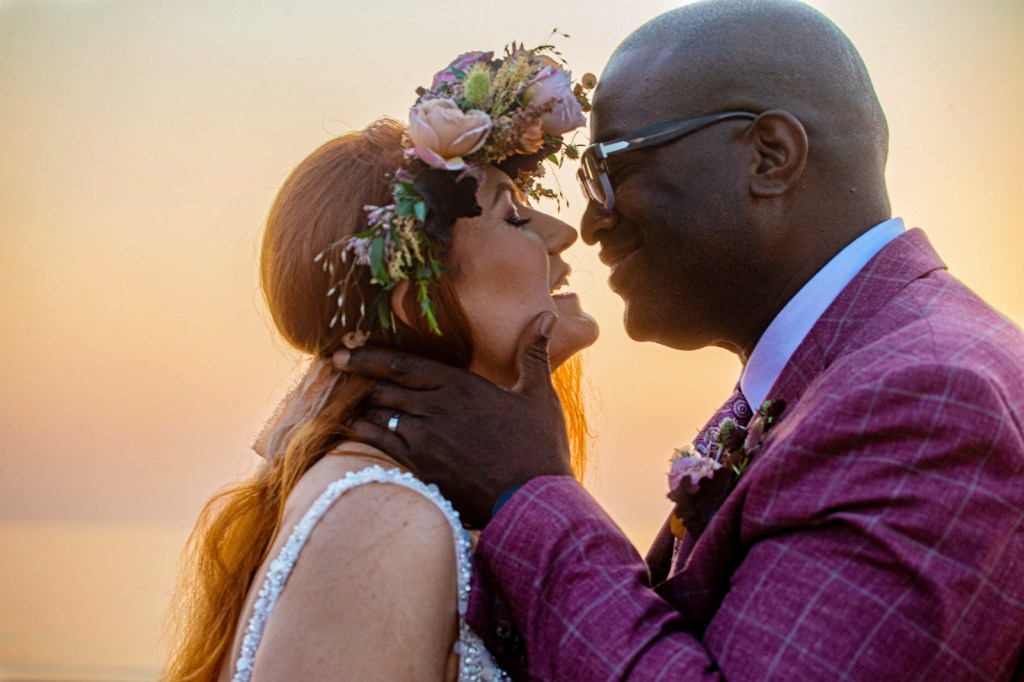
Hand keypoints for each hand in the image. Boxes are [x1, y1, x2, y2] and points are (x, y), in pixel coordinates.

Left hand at [336, 311, 572, 527]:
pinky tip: (349, 424)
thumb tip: (547, 318)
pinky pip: (381, 443)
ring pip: (379, 413)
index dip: (370, 356)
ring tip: (340, 394)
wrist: (533, 499)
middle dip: (356, 376)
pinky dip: (362, 431)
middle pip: (384, 386)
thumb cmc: (539, 446)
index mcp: (461, 385)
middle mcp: (437, 407)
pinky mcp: (421, 466)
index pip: (404, 364)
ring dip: (359, 403)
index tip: (345, 351)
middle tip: (334, 368)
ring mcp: (426, 438)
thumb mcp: (539, 395)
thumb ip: (534, 354)